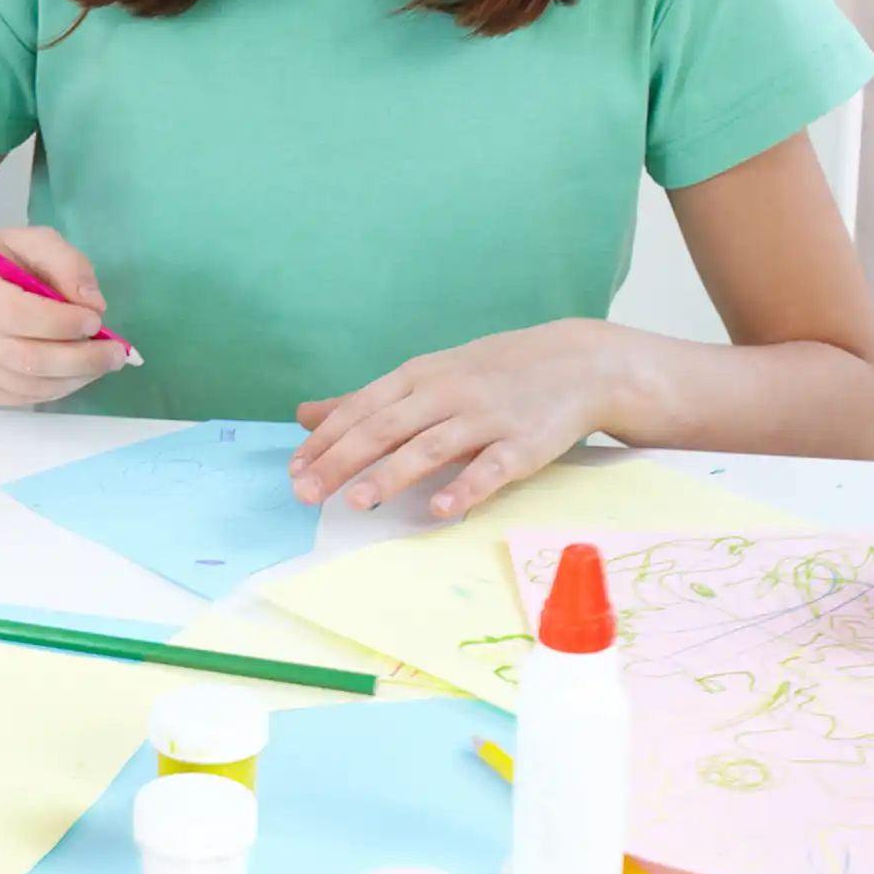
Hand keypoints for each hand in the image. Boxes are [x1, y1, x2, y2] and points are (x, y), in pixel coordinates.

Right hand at [0, 226, 128, 408]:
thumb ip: (62, 260)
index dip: (61, 322)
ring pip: (27, 385)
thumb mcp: (22, 241)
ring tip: (101, 364)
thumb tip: (93, 302)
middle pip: (25, 358)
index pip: (16, 312)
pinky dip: (56, 390)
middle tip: (115, 353)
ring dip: (75, 379)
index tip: (96, 320)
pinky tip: (74, 374)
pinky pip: (20, 399)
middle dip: (80, 359)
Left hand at [291, 322, 629, 518]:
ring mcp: (486, 417)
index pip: (362, 409)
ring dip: (391, 474)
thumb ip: (369, 400)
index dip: (325, 441)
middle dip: (340, 461)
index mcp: (420, 376)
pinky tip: (441, 511)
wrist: (580, 363)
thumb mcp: (428, 376)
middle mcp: (447, 393)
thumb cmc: (494, 374)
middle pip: (385, 428)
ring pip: (430, 446)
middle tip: (305, 494)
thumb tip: (306, 414)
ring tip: (356, 503)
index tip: (293, 471)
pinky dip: (466, 488)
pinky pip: (491, 468)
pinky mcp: (523, 444)